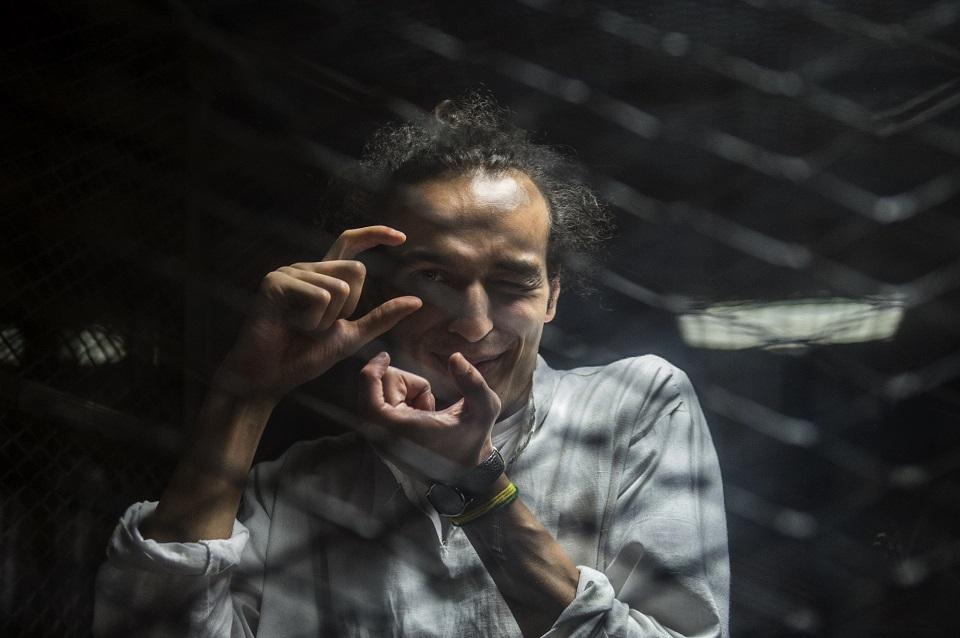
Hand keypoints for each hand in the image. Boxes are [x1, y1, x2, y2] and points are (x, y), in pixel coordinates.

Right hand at [215, 226, 421, 402]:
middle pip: (355, 270)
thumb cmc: (303, 357)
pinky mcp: (275, 282)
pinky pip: (319, 296)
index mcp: (323, 278)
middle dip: (347, 308)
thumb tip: (416, 301)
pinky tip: (289, 326)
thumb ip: (381, 317)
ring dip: (326, 320)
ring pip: (339, 287)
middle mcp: (307, 268)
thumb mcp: (351, 336)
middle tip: (317, 327)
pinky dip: (312, 321)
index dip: (375, 234)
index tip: (401, 237)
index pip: (350, 243)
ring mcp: (289, 272)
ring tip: (299, 328)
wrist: (269, 378)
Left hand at [357, 351, 501, 481]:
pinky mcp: (382, 443)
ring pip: (379, 397)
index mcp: (400, 428)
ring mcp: (380, 441)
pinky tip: (419, 416)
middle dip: (402, 383)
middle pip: (376, 388)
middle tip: (428, 398)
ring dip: (403, 394)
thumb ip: (473, 381)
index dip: (373, 369)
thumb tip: (455, 357)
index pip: (368, 393)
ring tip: (426, 411)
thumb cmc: (473, 442)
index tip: (386, 356)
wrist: (466, 477)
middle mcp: (382, 437)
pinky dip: (399, 403)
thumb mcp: (484, 409)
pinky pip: (382, 409)